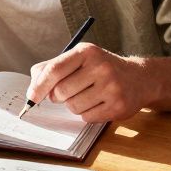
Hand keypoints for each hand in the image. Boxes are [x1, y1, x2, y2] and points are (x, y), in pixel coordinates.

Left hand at [26, 43, 150, 122]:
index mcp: (87, 52)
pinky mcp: (117, 107)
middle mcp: (100, 67)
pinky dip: (87, 113)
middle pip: (61, 92)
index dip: (39, 86)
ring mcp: (111, 88)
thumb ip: (54, 67)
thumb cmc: (102, 68)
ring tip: (86, 95)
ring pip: (73, 107)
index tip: (31, 97)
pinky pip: (86, 117)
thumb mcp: (80, 58)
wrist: (139, 78)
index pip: (55, 70)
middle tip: (66, 92)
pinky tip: (97, 103)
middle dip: (58, 96)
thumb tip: (33, 84)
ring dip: (73, 105)